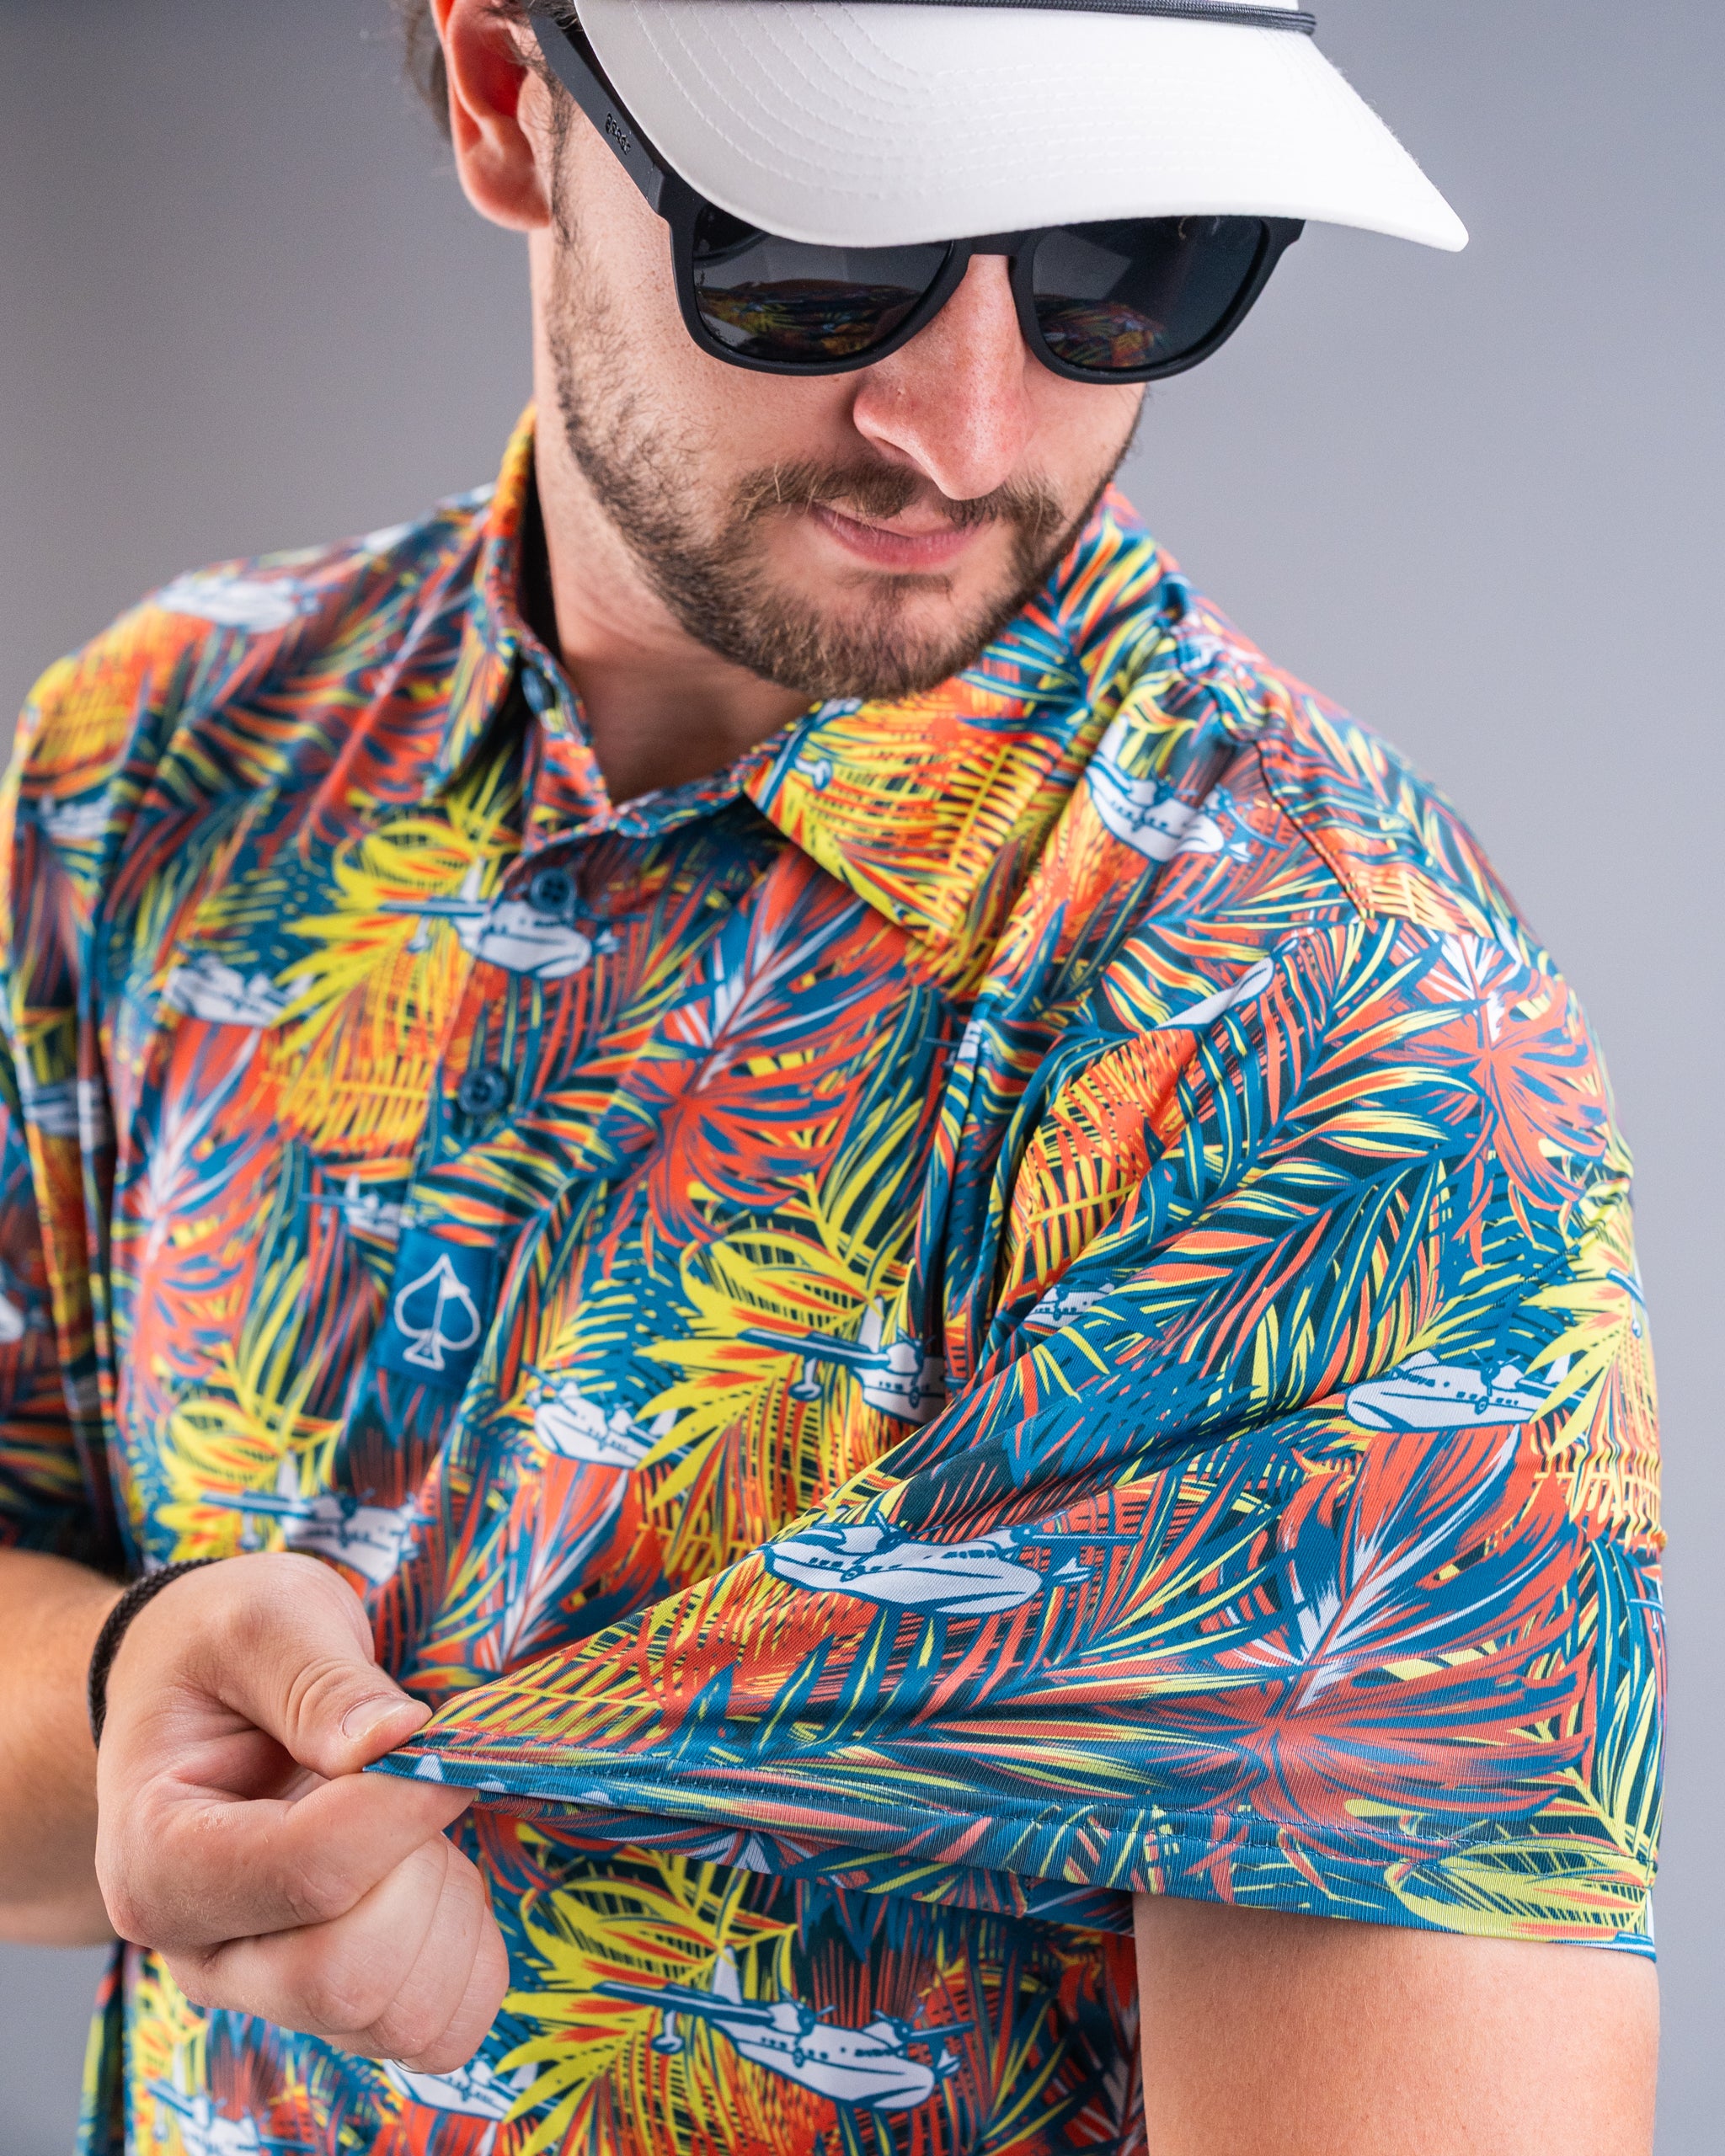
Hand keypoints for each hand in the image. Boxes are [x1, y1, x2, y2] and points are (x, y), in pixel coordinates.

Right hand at [95, 1552, 506, 2072]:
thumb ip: (318, 1675)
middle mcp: (205, 1953)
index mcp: (161, 1858)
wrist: (200, 1698)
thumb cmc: (222, 1653)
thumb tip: (397, 1738)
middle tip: (407, 1786)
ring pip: (401, 2015)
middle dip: (420, 1868)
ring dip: (447, 1910)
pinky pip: (439, 2027)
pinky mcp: (334, 2006)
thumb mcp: (262, 1617)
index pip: (312, 1872)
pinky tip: (432, 1875)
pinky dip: (467, 1954)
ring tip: (412, 1828)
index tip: (433, 1734)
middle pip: (352, 1974)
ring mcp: (268, 1990)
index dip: (407, 1802)